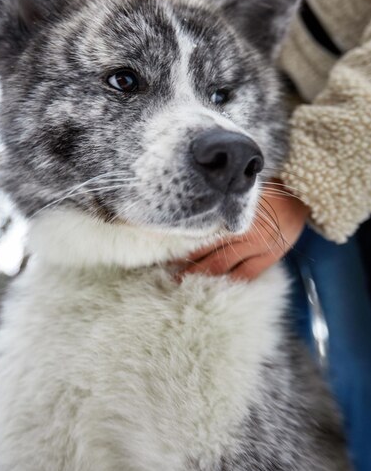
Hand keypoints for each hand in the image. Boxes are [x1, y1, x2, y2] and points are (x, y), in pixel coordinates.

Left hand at [177, 181, 308, 280]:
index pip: (204, 235)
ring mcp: (260, 246)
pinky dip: (232, 281)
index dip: (185, 247)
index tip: (168, 255)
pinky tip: (219, 287)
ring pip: (226, 267)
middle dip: (190, 268)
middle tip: (171, 276)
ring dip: (206, 276)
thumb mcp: (244, 188)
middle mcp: (245, 231)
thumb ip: (222, 200)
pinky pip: (248, 274)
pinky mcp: (272, 255)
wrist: (303, 191)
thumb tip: (194, 208)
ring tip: (187, 283)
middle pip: (211, 255)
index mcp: (235, 214)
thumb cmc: (269, 184)